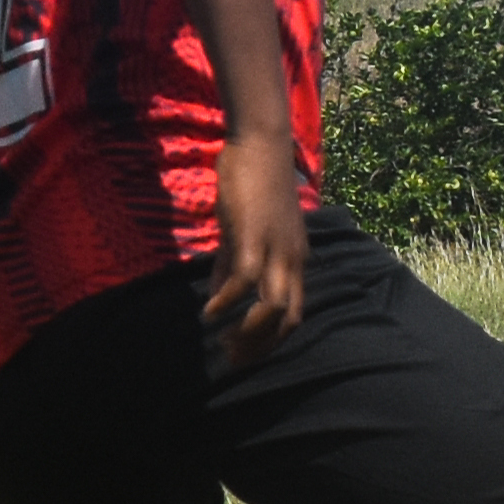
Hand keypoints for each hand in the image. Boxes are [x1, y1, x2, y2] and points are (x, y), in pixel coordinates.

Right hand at [198, 124, 307, 367]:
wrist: (261, 143)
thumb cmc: (253, 181)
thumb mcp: (244, 227)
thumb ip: (232, 261)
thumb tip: (220, 293)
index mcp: (294, 258)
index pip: (293, 313)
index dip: (271, 339)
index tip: (245, 352)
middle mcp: (292, 259)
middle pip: (287, 319)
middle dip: (261, 346)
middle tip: (234, 359)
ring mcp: (276, 249)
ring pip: (273, 307)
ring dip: (248, 332)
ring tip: (224, 343)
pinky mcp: (254, 236)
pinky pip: (245, 280)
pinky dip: (228, 301)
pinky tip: (210, 310)